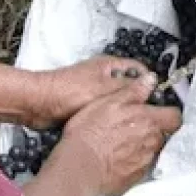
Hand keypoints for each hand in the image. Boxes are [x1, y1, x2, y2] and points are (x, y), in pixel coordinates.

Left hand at [28, 56, 151, 128]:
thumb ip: (128, 87)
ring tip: (133, 125)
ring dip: (122, 112)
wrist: (37, 105)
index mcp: (111, 65)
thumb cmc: (69, 92)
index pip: (140, 70)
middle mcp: (105, 76)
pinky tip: (115, 130)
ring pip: (116, 102)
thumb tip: (153, 81)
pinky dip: (109, 119)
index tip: (159, 99)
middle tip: (148, 116)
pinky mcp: (84, 106)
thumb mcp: (103, 88)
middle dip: (137, 100)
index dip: (150, 82)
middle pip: (129, 87)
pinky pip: (103, 112)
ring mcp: (94, 91)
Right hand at [56, 75, 181, 195]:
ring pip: (151, 151)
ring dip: (141, 146)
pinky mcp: (133, 179)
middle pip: (162, 134)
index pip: (175, 116)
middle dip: (152, 130)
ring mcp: (144, 163)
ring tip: (121, 144)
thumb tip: (151, 79)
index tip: (158, 111)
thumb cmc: (90, 133)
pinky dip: (131, 163)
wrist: (76, 169)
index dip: (168, 113)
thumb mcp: (108, 102)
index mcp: (149, 121)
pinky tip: (115, 160)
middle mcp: (152, 142)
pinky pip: (139, 168)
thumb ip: (134, 91)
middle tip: (132, 127)